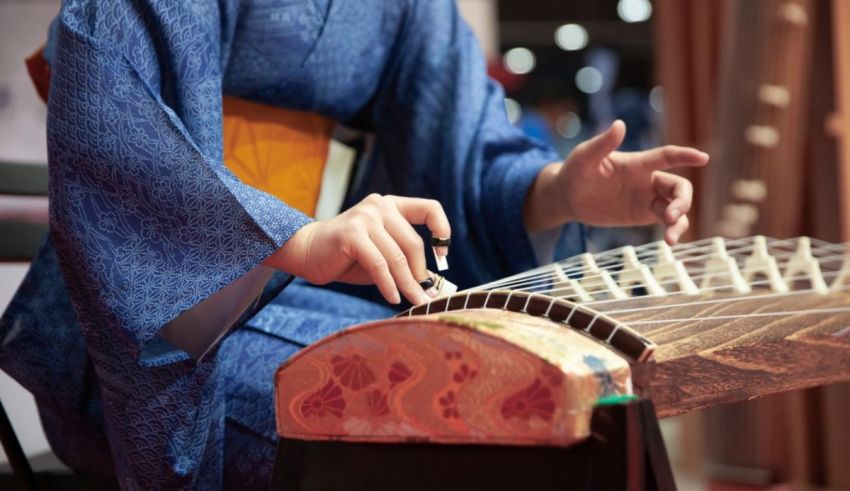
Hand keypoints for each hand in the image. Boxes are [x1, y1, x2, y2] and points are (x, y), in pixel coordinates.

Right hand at [264, 194, 450, 304]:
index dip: (442, 230)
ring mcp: (365, 217)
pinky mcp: (352, 234)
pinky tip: (392, 298)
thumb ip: (405, 262)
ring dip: (407, 285)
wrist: (308, 253)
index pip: (429, 209)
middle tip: (424, 297)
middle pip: (413, 243)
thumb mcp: (383, 256)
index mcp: (391, 206)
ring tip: (414, 302)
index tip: (442, 256)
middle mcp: (380, 206)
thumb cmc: (348, 257)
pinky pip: (379, 265)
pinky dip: (388, 285)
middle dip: (420, 274)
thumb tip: (433, 285)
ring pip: (397, 257)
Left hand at [523, 120, 708, 243]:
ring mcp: (647, 198)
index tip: (703, 158)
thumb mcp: (584, 157)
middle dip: (682, 201)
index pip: (667, 156)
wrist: (568, 197)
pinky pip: (665, 221)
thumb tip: (619, 124)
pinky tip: (670, 242)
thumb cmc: (575, 171)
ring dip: (680, 221)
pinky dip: (672, 230)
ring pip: (676, 207)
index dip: (685, 155)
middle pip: (679, 187)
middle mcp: (648, 179)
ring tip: (670, 239)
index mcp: (637, 164)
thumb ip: (602, 144)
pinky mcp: (642, 214)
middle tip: (671, 216)